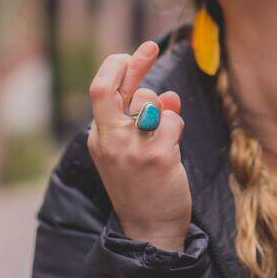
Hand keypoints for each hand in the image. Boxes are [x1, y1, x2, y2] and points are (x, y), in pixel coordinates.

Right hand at [87, 40, 190, 250]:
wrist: (150, 231)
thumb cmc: (144, 189)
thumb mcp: (134, 151)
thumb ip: (145, 119)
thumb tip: (167, 95)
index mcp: (99, 138)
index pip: (99, 91)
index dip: (116, 67)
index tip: (133, 53)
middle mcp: (109, 141)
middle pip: (109, 88)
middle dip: (134, 62)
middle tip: (150, 46)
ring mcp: (131, 148)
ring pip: (150, 102)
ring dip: (165, 111)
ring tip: (166, 138)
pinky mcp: (156, 156)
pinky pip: (172, 121)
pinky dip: (177, 127)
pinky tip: (173, 149)